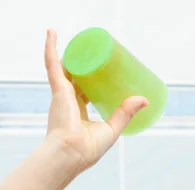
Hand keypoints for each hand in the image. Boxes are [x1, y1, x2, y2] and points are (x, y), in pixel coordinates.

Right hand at [44, 29, 147, 171]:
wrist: (71, 152)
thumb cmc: (88, 148)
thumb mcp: (111, 129)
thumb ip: (125, 114)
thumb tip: (144, 100)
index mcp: (77, 113)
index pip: (83, 92)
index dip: (92, 81)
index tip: (102, 73)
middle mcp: (67, 102)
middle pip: (74, 78)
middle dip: (83, 65)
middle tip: (96, 54)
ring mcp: (61, 95)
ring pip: (63, 68)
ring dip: (68, 54)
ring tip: (79, 41)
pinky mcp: (58, 90)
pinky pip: (52, 64)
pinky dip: (50, 48)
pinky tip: (52, 32)